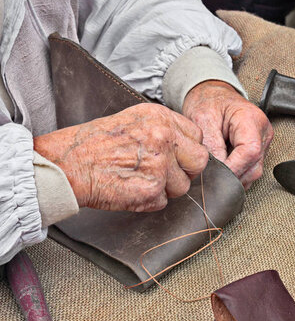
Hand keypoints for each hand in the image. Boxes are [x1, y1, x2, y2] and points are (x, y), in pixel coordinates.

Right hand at [34, 103, 207, 211]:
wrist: (68, 164)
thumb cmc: (94, 143)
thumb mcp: (133, 120)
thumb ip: (162, 129)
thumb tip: (184, 145)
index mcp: (161, 118)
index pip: (196, 136)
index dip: (186, 150)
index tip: (175, 156)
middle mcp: (164, 139)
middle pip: (199, 161)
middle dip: (186, 170)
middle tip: (165, 173)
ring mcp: (160, 165)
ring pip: (183, 186)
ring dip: (166, 188)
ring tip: (139, 179)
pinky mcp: (152, 190)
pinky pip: (163, 202)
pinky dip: (149, 201)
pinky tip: (131, 189)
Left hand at [182, 81, 272, 188]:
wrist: (212, 95)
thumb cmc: (209, 102)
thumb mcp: (203, 119)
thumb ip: (211, 146)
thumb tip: (216, 172)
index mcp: (251, 119)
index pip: (250, 152)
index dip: (233, 168)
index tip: (215, 176)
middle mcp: (262, 132)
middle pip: (254, 166)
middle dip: (232, 176)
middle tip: (210, 177)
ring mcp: (262, 142)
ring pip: (253, 172)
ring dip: (234, 177)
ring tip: (215, 173)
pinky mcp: (258, 150)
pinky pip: (250, 170)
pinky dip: (236, 174)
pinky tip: (223, 170)